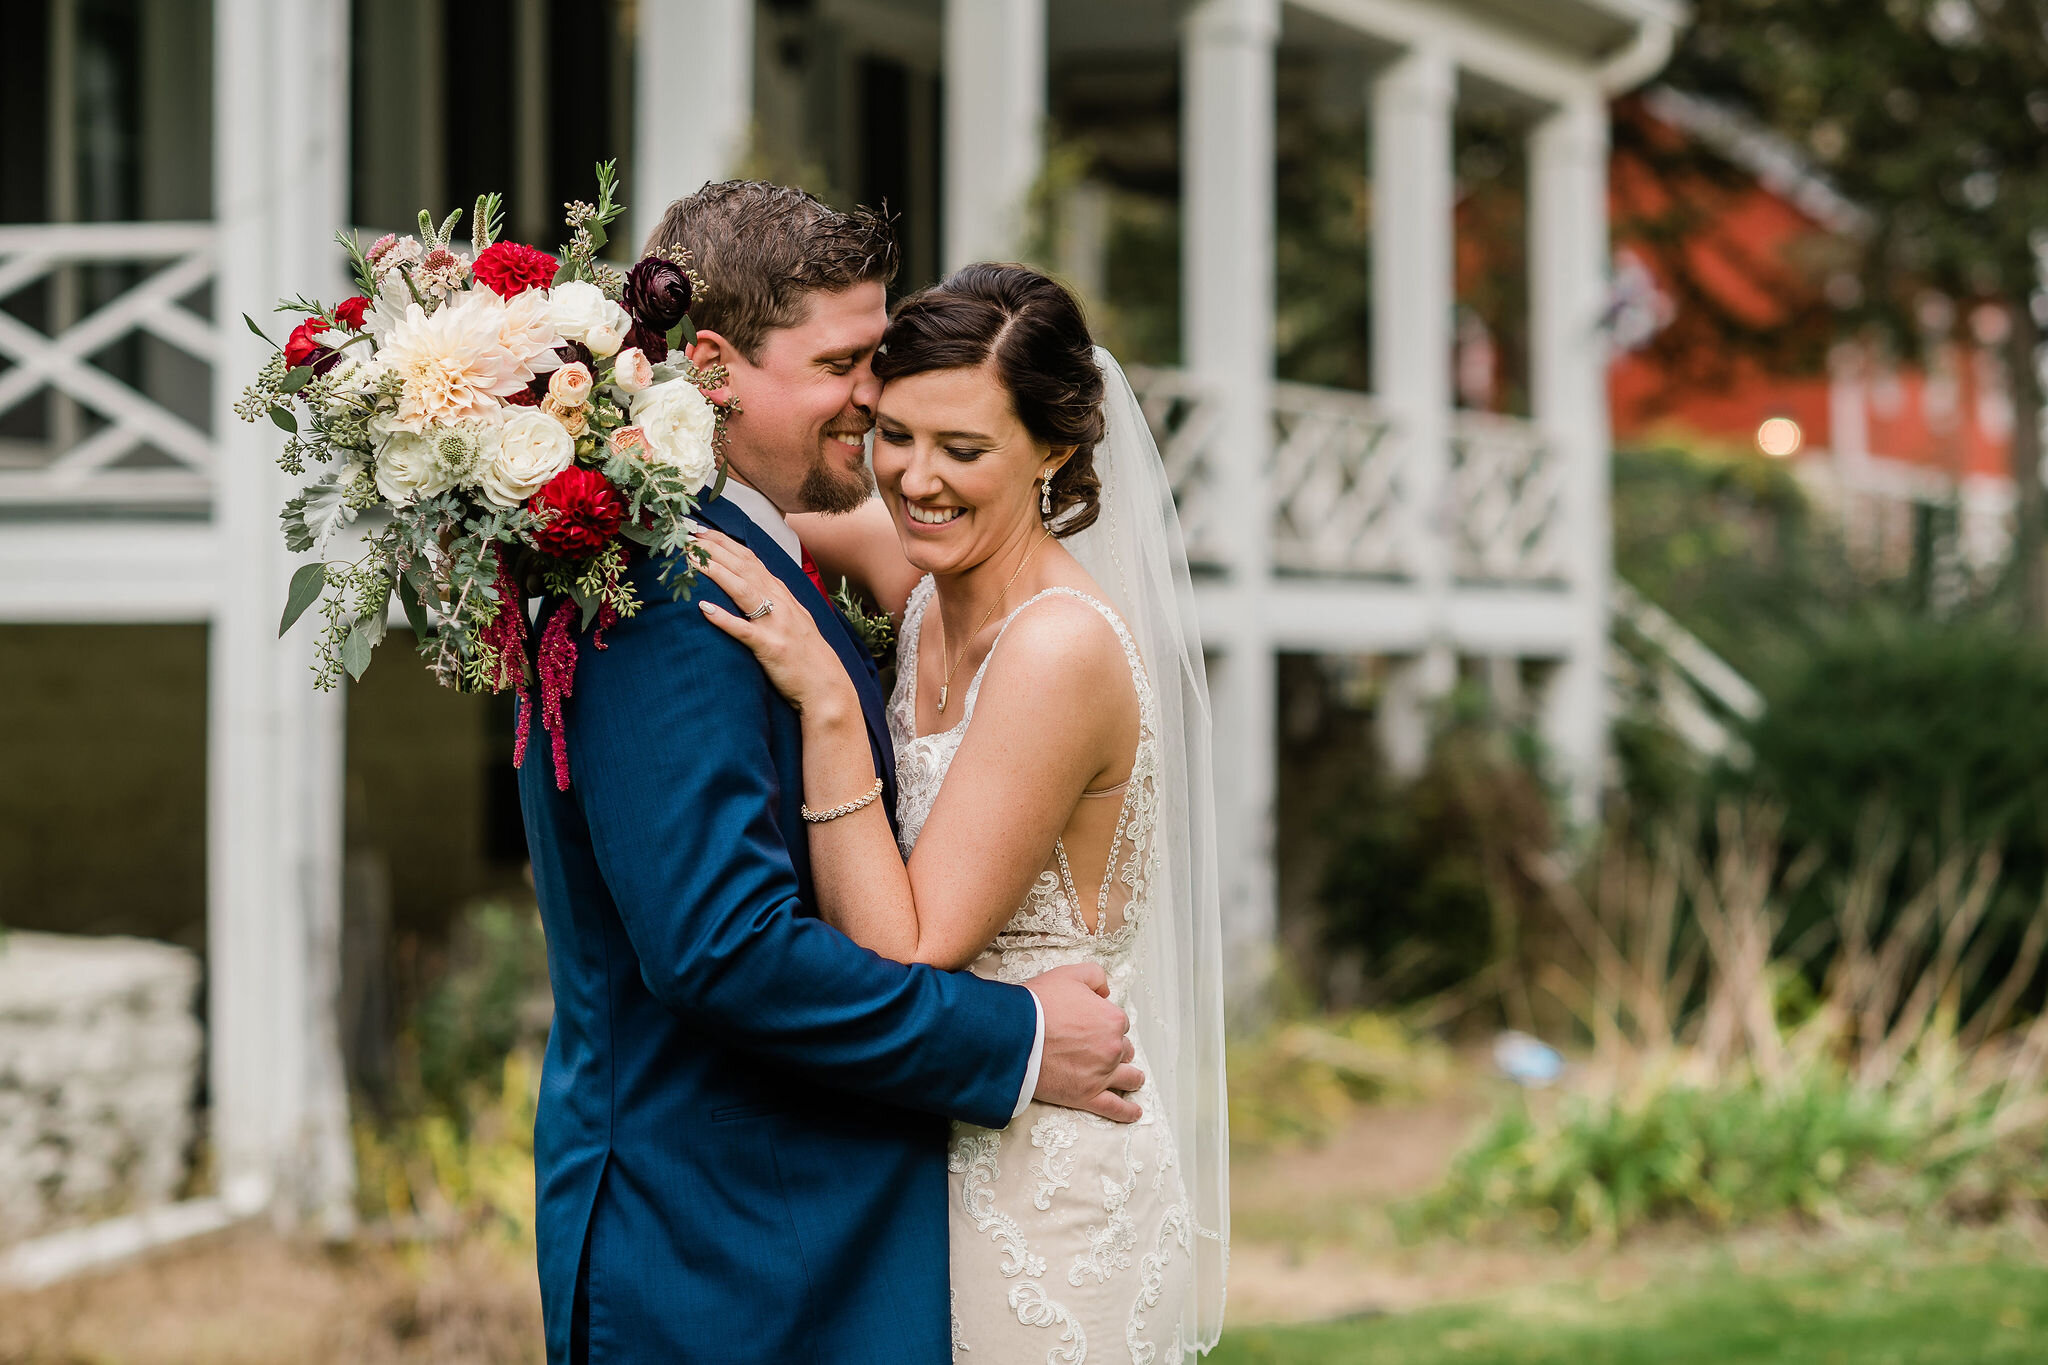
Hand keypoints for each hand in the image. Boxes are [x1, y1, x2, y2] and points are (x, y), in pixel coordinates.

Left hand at [696, 528, 853, 714]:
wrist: (826, 686)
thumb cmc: (806, 654)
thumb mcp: (794, 618)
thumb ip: (775, 599)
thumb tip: (751, 584)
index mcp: (782, 594)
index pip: (750, 560)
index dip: (725, 543)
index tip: (701, 531)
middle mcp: (779, 603)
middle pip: (743, 568)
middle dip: (715, 549)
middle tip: (687, 537)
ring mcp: (775, 625)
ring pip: (743, 591)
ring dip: (716, 573)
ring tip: (691, 561)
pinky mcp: (770, 648)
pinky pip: (743, 631)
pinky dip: (723, 618)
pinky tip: (703, 608)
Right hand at [1027, 963, 1145, 1123]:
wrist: (1014, 1035)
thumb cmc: (1038, 1004)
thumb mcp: (1069, 974)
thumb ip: (1095, 976)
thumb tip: (1105, 991)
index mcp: (1112, 1019)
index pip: (1119, 1023)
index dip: (1106, 1024)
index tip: (1093, 1027)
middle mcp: (1112, 1048)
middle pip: (1124, 1050)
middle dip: (1115, 1049)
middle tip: (1099, 1049)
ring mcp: (1101, 1074)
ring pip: (1127, 1078)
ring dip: (1131, 1077)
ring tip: (1132, 1080)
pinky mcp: (1087, 1096)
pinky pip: (1115, 1108)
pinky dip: (1127, 1112)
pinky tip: (1134, 1112)